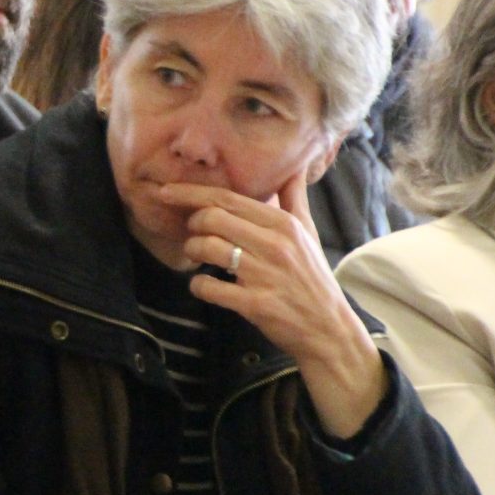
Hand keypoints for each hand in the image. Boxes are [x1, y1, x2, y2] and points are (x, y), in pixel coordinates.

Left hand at [157, 175, 384, 438]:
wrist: (328, 328)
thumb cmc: (312, 277)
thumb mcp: (308, 233)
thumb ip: (295, 198)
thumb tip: (295, 165)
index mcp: (284, 224)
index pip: (228, 199)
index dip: (191, 193)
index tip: (165, 192)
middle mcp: (275, 245)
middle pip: (213, 218)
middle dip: (192, 224)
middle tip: (194, 234)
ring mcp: (265, 275)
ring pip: (207, 248)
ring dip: (192, 252)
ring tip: (198, 258)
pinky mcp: (255, 303)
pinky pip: (209, 287)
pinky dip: (198, 285)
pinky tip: (205, 285)